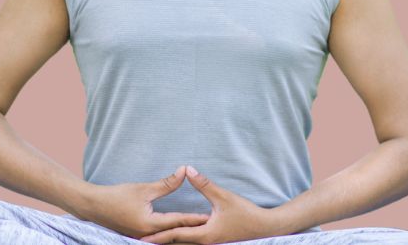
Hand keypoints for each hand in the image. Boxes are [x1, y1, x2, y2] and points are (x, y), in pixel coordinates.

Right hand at [74, 166, 210, 239]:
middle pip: (175, 233)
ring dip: (181, 232)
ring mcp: (142, 238)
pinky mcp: (138, 236)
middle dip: (192, 229)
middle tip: (211, 224)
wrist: (93, 206)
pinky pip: (158, 236)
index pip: (178, 221)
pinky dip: (169, 233)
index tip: (211, 216)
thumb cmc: (117, 196)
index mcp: (150, 224)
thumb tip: (184, 171)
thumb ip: (166, 183)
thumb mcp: (143, 189)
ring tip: (198, 229)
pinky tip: (177, 230)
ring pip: (167, 236)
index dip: (195, 218)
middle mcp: (148, 235)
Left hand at [139, 166, 284, 243]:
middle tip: (141, 240)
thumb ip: (204, 184)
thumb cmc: (246, 214)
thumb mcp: (223, 197)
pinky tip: (176, 236)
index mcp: (204, 235)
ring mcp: (211, 244)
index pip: (175, 235)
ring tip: (153, 240)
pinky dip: (182, 240)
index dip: (158, 236)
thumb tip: (188, 169)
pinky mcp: (215, 241)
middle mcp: (205, 243)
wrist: (265, 228)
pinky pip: (194, 242)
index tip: (143, 238)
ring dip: (170, 241)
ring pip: (185, 243)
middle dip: (160, 241)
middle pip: (177, 242)